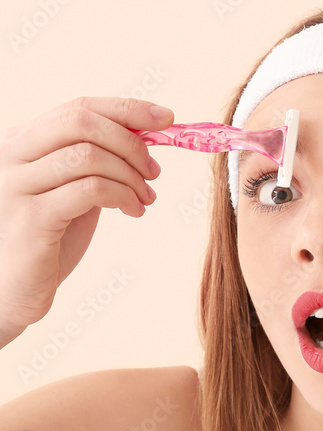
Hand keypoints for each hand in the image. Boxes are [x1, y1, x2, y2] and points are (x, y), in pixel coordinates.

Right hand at [0, 97, 172, 339]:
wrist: (10, 290)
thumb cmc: (47, 239)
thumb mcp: (73, 190)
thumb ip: (97, 164)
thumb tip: (147, 138)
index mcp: (23, 143)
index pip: (77, 107)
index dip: (126, 109)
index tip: (166, 118)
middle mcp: (12, 156)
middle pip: (81, 122)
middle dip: (130, 142)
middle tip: (155, 171)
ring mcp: (17, 186)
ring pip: (89, 156)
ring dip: (131, 175)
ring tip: (146, 199)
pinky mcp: (31, 218)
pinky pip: (90, 189)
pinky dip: (123, 196)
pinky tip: (134, 211)